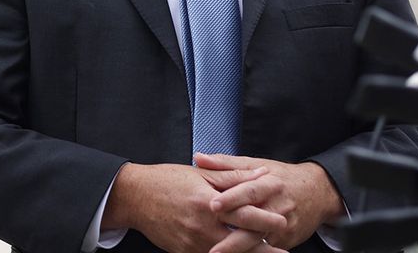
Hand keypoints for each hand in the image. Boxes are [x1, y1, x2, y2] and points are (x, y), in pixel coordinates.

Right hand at [104, 162, 287, 252]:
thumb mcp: (199, 173)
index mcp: (208, 202)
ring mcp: (193, 243)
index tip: (283, 220)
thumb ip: (232, 176)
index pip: (245, 214)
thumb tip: (261, 173)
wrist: (134, 197)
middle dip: (265, 248)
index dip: (266, 218)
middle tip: (283, 252)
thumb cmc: (165, 180)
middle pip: (242, 242)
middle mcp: (202, 226)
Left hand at [196, 153, 344, 250]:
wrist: (317, 193)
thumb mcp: (255, 164)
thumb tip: (198, 158)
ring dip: (241, 250)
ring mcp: (283, 226)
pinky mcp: (287, 240)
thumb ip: (225, 163)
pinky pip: (267, 249)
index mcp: (269, 183)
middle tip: (213, 247)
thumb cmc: (280, 177)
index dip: (231, 198)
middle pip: (254, 223)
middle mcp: (277, 206)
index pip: (249, 191)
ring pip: (260, 241)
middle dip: (233, 236)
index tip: (212, 205)